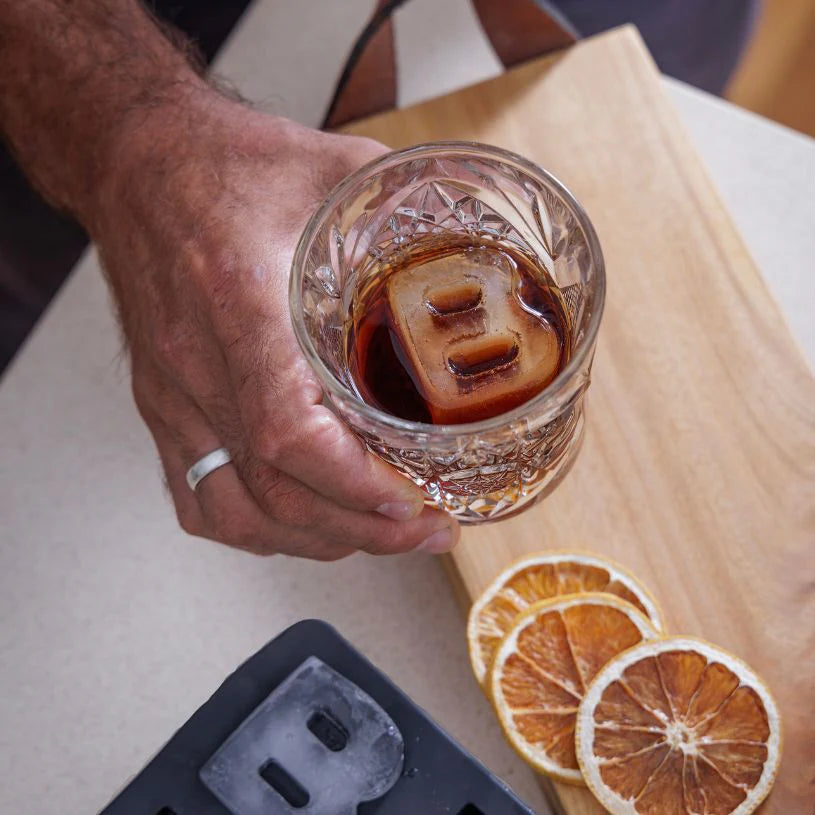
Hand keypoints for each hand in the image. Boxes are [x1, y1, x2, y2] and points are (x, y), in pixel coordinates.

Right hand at [92, 92, 459, 558]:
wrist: (136, 161)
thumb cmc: (221, 164)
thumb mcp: (328, 168)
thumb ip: (400, 214)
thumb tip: (471, 242)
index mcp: (239, 299)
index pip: (287, 430)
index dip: (353, 483)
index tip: (411, 498)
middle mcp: (198, 360)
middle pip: (272, 490)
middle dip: (361, 528)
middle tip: (425, 528)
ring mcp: (173, 392)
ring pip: (234, 511)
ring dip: (313, 539)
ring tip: (375, 535)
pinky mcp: (163, 403)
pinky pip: (195, 496)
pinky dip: (255, 528)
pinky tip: (297, 525)